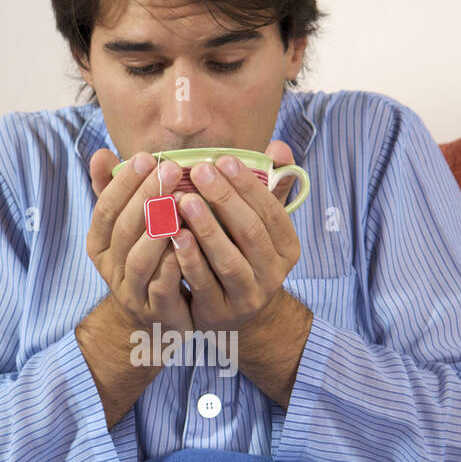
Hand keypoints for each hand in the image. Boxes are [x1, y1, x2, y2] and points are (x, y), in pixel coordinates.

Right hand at [86, 149, 191, 333]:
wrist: (157, 315)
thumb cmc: (148, 257)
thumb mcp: (129, 223)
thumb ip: (114, 190)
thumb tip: (100, 154)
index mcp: (100, 243)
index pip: (105, 209)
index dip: (123, 183)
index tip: (146, 157)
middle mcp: (111, 269)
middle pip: (123, 231)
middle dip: (146, 197)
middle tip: (170, 169)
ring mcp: (132, 293)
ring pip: (139, 261)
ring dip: (158, 231)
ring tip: (178, 204)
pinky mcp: (156, 312)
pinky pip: (162, 289)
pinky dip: (173, 266)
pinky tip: (188, 242)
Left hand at [167, 140, 300, 331]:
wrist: (235, 314)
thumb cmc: (243, 254)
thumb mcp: (260, 225)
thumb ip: (270, 186)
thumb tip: (279, 147)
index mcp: (287, 248)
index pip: (272, 212)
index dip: (249, 185)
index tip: (223, 159)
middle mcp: (273, 274)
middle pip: (250, 232)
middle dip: (224, 199)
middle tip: (199, 171)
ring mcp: (247, 297)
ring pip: (228, 260)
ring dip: (206, 228)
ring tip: (182, 200)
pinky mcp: (219, 313)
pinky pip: (203, 284)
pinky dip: (188, 259)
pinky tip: (173, 235)